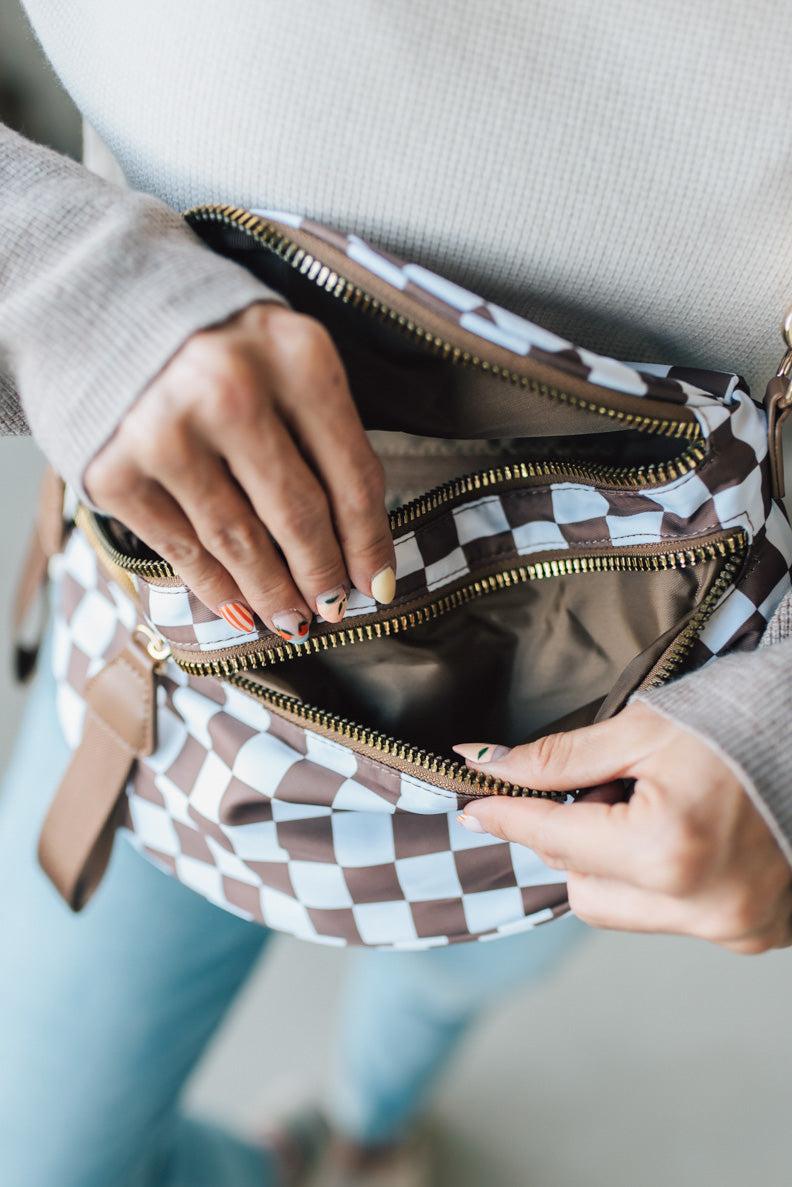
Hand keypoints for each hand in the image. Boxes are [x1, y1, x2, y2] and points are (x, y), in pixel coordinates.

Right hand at [85, 303, 395, 641]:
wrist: (101, 303)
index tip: (378, 585)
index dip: (369, 540)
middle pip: (297, 514)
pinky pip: (180, 548)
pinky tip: (239, 609)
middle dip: (321, 574)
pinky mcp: (114, 470)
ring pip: (239, 542)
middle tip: (333, 609)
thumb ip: (321, 430)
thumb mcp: (285, 356)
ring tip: (293, 621)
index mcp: (295, 355)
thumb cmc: (218, 341)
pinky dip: (215, 587)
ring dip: (272, 593)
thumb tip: (352, 540)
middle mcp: (230, 390)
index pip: (351, 472)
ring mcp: (165, 432)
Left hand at [454, 703, 791, 953]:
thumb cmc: (740, 721)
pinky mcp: (757, 935)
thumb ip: (560, 759)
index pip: (554, 840)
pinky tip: (689, 836)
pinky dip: (662, 881)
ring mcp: (734, 928)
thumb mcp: (643, 730)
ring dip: (616, 865)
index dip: (509, 817)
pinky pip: (674, 916)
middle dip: (574, 840)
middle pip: (584, 888)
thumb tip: (486, 765)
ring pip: (625, 908)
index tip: (474, 806)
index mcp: (668, 851)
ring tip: (655, 810)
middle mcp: (702, 907)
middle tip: (606, 791)